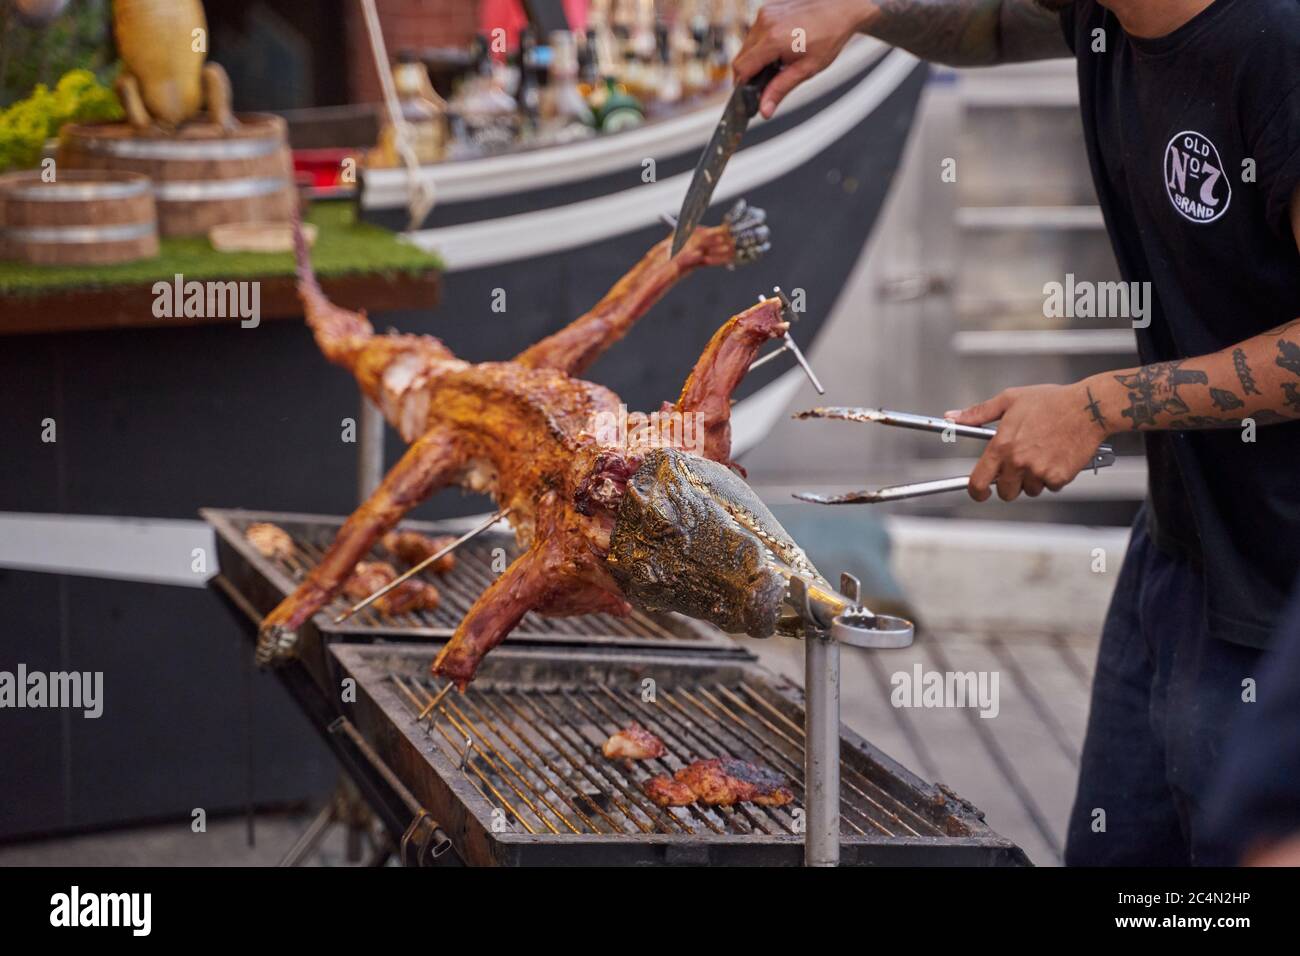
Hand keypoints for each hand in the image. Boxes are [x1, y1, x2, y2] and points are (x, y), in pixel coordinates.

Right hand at [733, 0, 876, 117]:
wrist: (842, 8)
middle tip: (768, 80)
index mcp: (774, 39)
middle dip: (750, 73)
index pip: (741, 68)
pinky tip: (780, 46)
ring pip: (746, 45)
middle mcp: (765, 23)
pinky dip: (761, 43)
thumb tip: (764, 110)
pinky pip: (755, 32)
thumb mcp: (806, 69)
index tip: (748, 95)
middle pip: (741, 57)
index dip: (742, 85)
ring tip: (778, 61)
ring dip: (756, 57)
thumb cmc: (829, 35)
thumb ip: (780, 89)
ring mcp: (765, 13)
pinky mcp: (767, 8)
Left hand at [945, 383, 1108, 502]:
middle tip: (1019, 466)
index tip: (979, 492)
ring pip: (1030, 490)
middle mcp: (1019, 461)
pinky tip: (1056, 457)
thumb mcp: (1009, 400)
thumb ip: (978, 413)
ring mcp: (1039, 471)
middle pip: (1006, 492)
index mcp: (1002, 445)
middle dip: (1010, 484)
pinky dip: (1053, 477)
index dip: (976, 491)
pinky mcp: (1060, 477)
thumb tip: (952, 416)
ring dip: (1033, 479)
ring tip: (1042, 454)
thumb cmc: (1052, 401)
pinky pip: (1051, 487)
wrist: (1088, 407)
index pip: (979, 481)